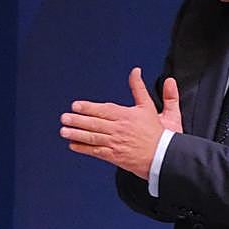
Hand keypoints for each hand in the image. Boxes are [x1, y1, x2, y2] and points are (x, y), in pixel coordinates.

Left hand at [58, 68, 182, 178]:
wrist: (166, 157)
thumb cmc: (162, 134)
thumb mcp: (153, 107)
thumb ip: (142, 89)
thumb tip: (136, 71)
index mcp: (128, 116)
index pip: (104, 110)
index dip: (88, 108)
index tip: (76, 105)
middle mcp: (120, 129)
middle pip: (95, 123)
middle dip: (77, 120)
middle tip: (64, 118)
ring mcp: (116, 143)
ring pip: (93, 137)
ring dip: (76, 134)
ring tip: (63, 131)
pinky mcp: (115, 156)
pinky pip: (96, 152)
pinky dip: (84, 149)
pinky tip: (73, 145)